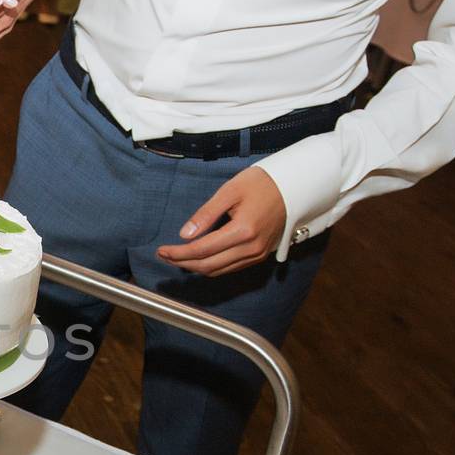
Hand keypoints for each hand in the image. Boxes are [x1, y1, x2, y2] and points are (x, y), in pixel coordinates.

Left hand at [156, 167, 286, 276]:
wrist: (292, 187)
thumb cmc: (261, 183)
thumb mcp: (229, 191)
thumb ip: (206, 214)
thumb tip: (185, 234)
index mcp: (243, 230)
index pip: (202, 250)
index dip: (179, 253)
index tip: (162, 250)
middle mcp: (251, 248)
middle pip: (208, 265)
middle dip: (183, 262)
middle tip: (164, 255)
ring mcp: (257, 254)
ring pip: (219, 270)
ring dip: (195, 267)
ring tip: (177, 257)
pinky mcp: (259, 256)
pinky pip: (230, 267)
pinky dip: (211, 266)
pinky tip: (198, 258)